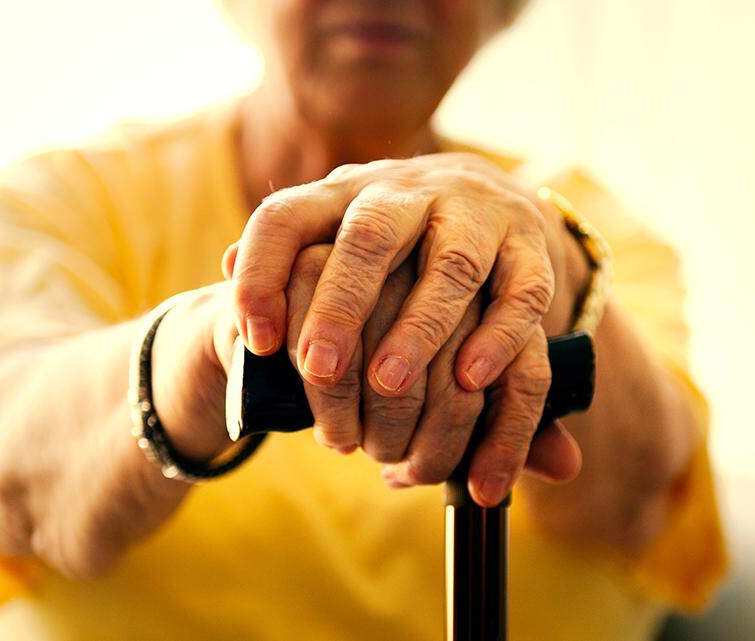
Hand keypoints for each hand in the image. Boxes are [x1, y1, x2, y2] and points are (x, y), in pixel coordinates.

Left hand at [225, 154, 583, 496]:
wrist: (487, 194)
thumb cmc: (392, 239)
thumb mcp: (335, 232)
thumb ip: (287, 253)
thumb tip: (224, 265)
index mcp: (347, 192)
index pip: (287, 216)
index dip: (262, 274)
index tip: (255, 342)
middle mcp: (410, 192)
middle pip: (369, 235)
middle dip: (342, 303)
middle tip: (320, 370)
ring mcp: (476, 213)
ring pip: (451, 263)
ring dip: (421, 327)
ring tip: (389, 386)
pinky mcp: (530, 245)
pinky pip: (523, 289)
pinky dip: (499, 336)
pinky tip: (471, 381)